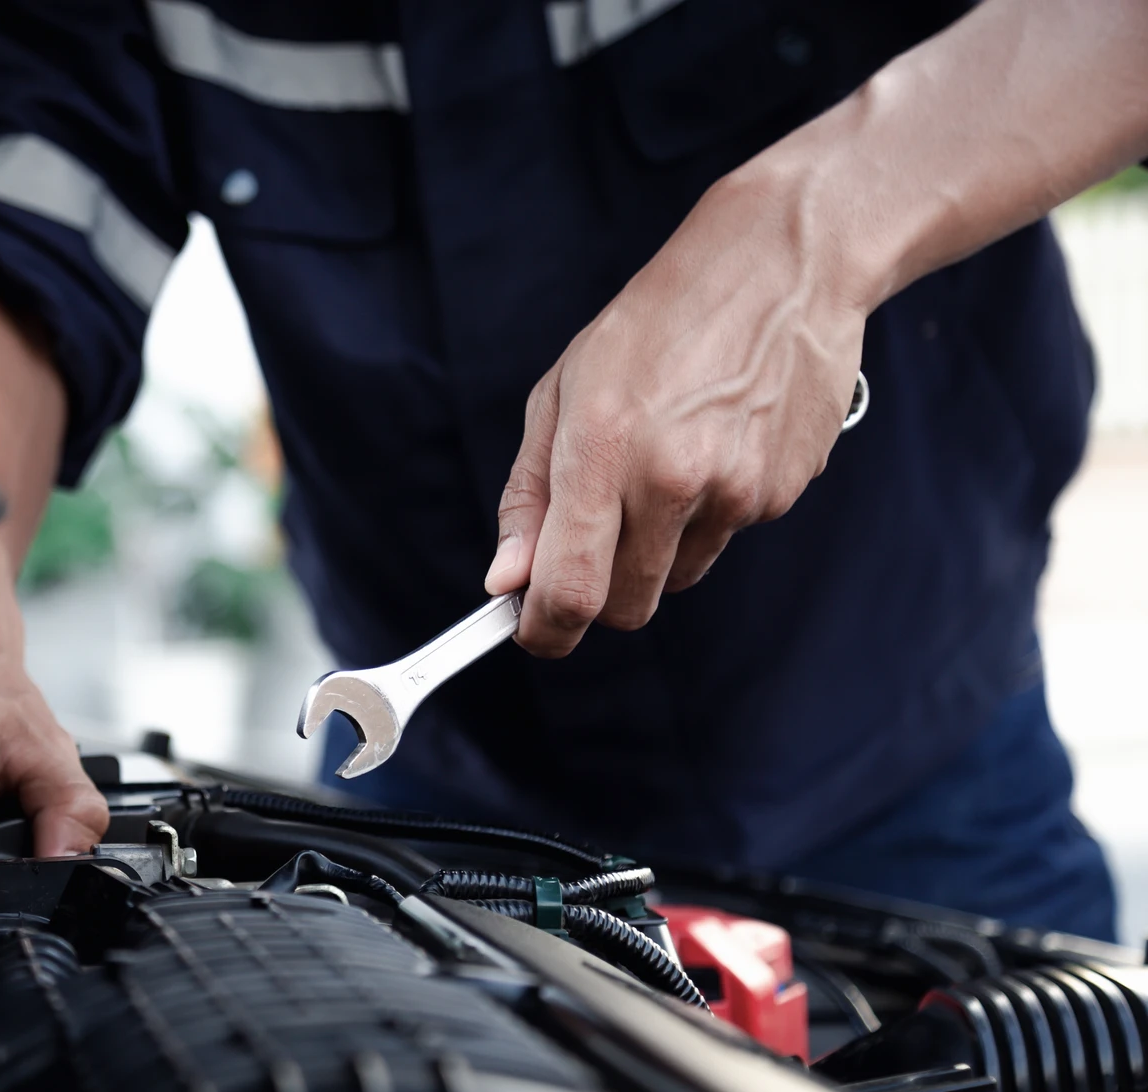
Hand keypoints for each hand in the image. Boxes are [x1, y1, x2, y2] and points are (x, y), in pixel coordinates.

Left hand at [485, 167, 866, 656]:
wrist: (778, 264)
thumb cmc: (655, 324)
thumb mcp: (562, 393)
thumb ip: (530, 496)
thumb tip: (506, 581)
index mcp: (603, 450)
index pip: (569, 590)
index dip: (544, 630)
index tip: (531, 630)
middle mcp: (672, 479)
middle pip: (624, 606)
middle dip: (597, 594)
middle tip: (591, 540)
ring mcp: (735, 490)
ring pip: (676, 578)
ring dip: (656, 549)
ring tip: (662, 462)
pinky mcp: (782, 493)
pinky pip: (724, 538)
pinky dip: (707, 514)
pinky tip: (713, 444)